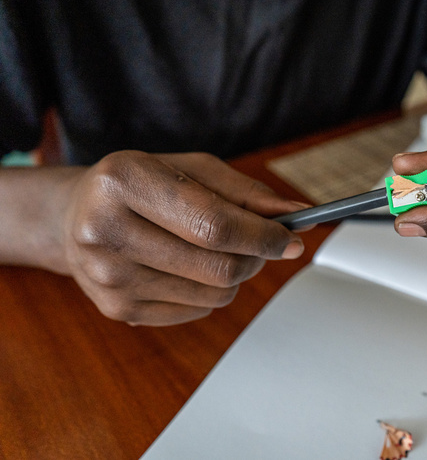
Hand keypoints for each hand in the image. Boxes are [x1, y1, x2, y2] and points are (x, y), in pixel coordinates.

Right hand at [62, 151, 304, 324]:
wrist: (74, 216)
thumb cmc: (140, 186)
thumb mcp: (191, 169)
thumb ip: (246, 192)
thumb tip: (297, 215)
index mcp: (123, 181)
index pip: (214, 224)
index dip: (263, 236)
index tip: (293, 238)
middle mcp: (105, 231)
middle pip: (218, 267)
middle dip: (256, 257)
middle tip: (264, 243)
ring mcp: (107, 277)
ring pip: (215, 295)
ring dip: (235, 275)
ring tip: (219, 250)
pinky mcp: (116, 309)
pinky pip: (198, 311)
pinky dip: (210, 292)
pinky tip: (188, 267)